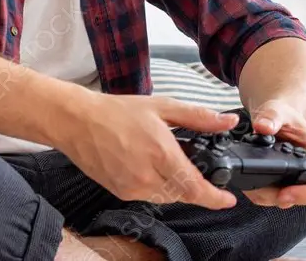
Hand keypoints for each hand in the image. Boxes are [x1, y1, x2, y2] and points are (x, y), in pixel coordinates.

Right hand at [55, 92, 240, 209]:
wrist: (77, 122)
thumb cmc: (116, 112)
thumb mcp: (161, 107)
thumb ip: (198, 117)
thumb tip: (227, 121)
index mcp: (161, 152)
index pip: (195, 187)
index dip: (215, 198)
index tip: (229, 199)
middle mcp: (147, 175)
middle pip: (183, 194)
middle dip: (192, 183)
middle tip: (189, 163)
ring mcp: (132, 187)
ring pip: (167, 196)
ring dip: (173, 184)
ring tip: (162, 159)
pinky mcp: (121, 192)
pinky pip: (149, 195)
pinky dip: (155, 184)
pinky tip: (145, 164)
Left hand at [244, 99, 305, 207]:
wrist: (276, 116)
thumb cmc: (283, 114)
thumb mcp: (277, 111)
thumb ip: (271, 117)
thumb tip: (263, 127)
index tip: (285, 194)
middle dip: (280, 197)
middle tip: (258, 190)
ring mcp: (300, 179)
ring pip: (289, 201)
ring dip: (268, 198)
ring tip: (252, 187)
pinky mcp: (287, 183)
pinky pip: (277, 197)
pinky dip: (262, 195)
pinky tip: (251, 186)